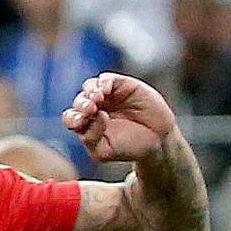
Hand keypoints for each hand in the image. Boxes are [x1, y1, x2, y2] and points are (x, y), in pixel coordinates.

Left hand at [61, 73, 178, 164]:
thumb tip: (93, 116)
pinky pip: (107, 79)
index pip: (71, 117)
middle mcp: (94, 108)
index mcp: (86, 123)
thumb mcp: (104, 152)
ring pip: (90, 86)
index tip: (81, 122)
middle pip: (79, 101)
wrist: (158, 141)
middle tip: (90, 109)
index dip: (73, 118)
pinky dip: (104, 82)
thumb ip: (90, 138)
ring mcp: (108, 95)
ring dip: (90, 91)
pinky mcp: (122, 85)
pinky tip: (105, 89)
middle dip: (81, 104)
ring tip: (97, 99)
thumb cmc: (128, 147)